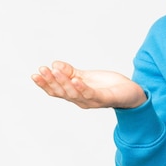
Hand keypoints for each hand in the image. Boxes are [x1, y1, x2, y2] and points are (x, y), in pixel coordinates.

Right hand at [31, 61, 146, 108]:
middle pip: (61, 92)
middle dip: (50, 81)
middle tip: (42, 70)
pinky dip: (82, 87)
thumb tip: (55, 64)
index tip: (36, 73)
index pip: (56, 91)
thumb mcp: (87, 76)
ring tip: (55, 71)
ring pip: (73, 93)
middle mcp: (81, 101)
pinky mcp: (104, 99)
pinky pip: (91, 94)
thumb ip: (71, 72)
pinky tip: (76, 79)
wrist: (130, 93)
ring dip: (63, 82)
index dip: (45, 83)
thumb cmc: (108, 86)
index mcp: (75, 95)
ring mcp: (92, 101)